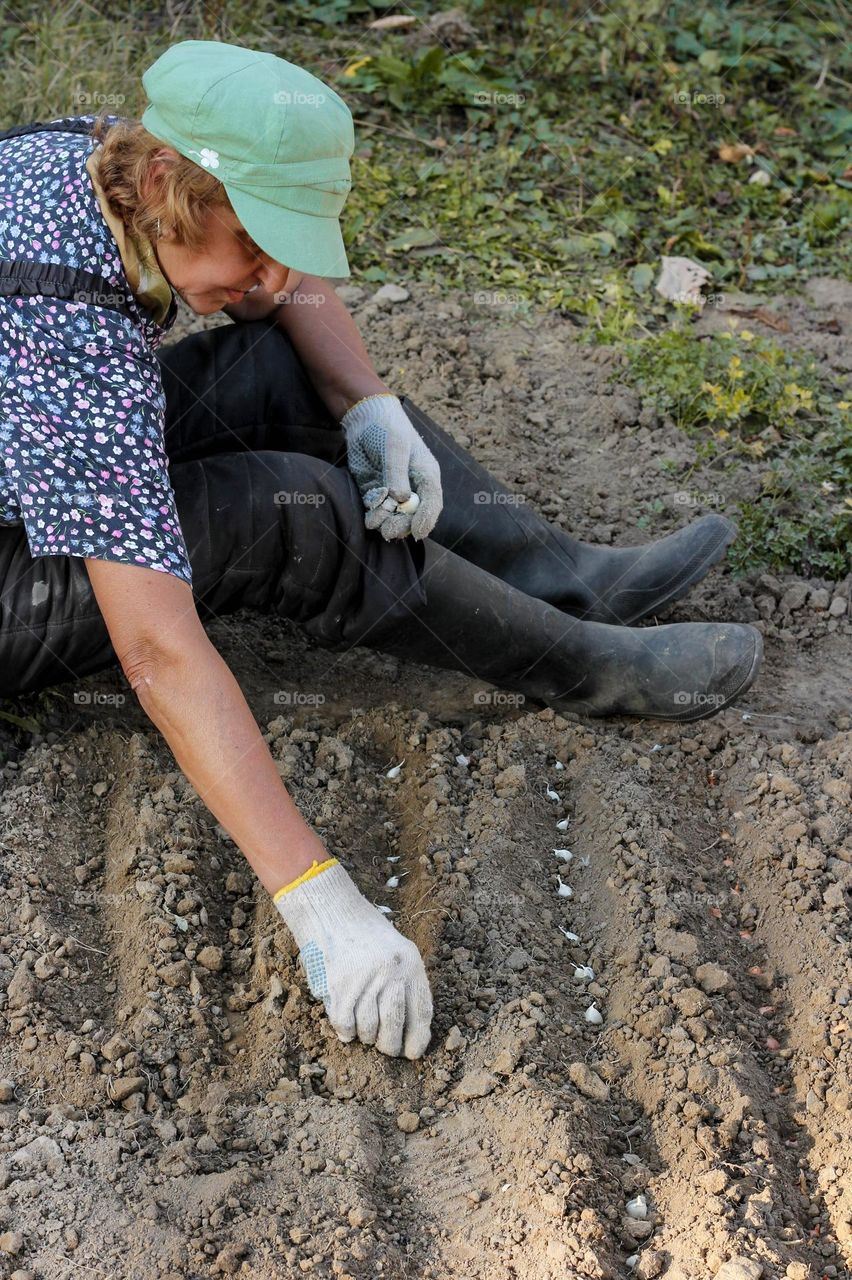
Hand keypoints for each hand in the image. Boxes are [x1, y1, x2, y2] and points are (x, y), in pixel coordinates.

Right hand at [273, 858, 433, 1057]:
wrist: (332, 911)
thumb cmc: (367, 935)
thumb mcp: (397, 951)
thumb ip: (404, 986)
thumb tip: (406, 1032)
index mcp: (410, 964)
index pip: (421, 1012)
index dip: (418, 1038)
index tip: (412, 1053)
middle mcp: (390, 972)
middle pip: (394, 1025)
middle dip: (390, 1045)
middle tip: (386, 1048)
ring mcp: (364, 978)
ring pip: (368, 1028)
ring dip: (366, 1037)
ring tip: (365, 1031)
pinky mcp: (339, 984)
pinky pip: (345, 1023)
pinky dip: (346, 1031)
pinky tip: (347, 1028)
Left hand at [341, 393, 442, 540]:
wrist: (365, 418)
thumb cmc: (387, 428)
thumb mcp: (394, 448)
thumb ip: (397, 474)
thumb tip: (400, 499)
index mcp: (426, 474)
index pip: (432, 502)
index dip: (427, 519)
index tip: (417, 533)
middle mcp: (413, 487)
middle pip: (414, 515)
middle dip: (403, 526)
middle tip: (389, 531)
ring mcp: (394, 491)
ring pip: (395, 517)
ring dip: (387, 523)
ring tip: (375, 522)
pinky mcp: (377, 492)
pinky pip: (378, 512)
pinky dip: (375, 517)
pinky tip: (370, 518)